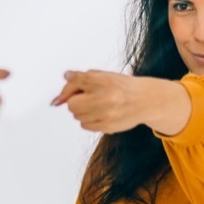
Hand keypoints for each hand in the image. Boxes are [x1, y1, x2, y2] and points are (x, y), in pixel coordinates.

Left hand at [51, 70, 190, 135]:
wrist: (146, 100)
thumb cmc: (121, 86)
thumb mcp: (102, 76)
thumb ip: (79, 81)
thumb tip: (57, 99)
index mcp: (103, 80)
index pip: (74, 82)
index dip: (67, 89)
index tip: (62, 96)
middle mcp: (105, 97)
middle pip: (72, 105)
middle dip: (76, 101)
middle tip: (87, 97)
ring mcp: (106, 114)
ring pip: (77, 116)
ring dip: (82, 111)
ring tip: (97, 105)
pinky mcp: (108, 127)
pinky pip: (85, 125)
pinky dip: (88, 120)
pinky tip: (101, 114)